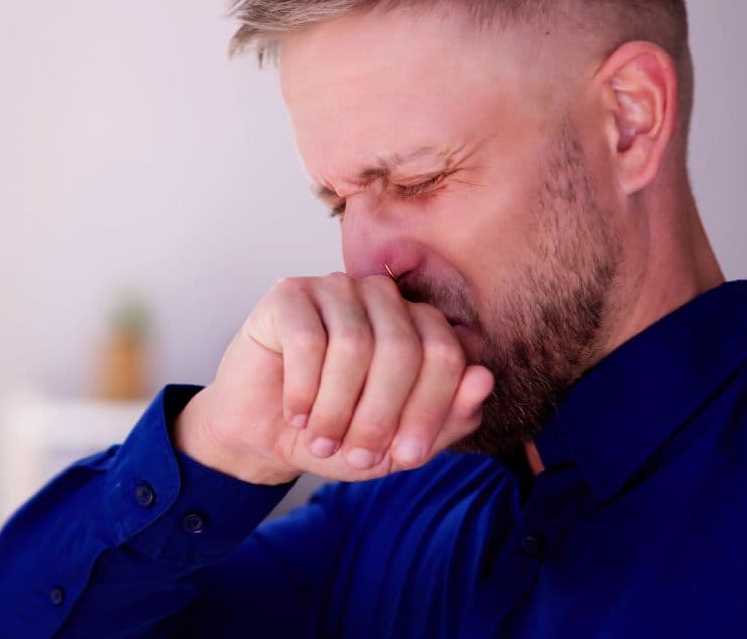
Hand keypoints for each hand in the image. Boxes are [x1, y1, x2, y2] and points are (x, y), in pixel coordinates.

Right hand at [173, 272, 494, 484]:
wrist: (263, 436)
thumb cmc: (335, 434)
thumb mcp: (396, 445)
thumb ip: (446, 418)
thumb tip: (484, 379)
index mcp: (419, 324)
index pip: (446, 354)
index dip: (430, 410)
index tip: (404, 457)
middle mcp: (382, 297)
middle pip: (404, 348)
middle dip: (381, 414)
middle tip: (357, 455)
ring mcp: (335, 289)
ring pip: (355, 345)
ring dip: (338, 407)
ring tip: (322, 438)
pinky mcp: (289, 293)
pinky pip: (308, 339)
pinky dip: (304, 389)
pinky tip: (297, 413)